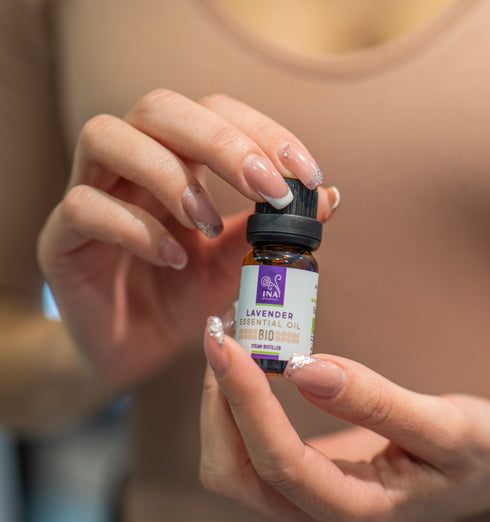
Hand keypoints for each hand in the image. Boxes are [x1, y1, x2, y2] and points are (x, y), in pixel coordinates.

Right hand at [37, 91, 337, 388]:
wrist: (134, 348)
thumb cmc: (184, 297)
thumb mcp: (233, 264)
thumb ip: (268, 230)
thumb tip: (330, 198)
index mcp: (175, 160)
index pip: (214, 112)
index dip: (262, 131)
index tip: (305, 175)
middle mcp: (130, 165)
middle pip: (159, 108)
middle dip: (219, 141)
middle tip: (265, 187)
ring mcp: (90, 193)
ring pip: (106, 136)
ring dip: (171, 175)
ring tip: (208, 223)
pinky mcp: (62, 236)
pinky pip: (85, 206)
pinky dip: (136, 228)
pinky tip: (174, 258)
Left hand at [200, 320, 489, 521]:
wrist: (479, 466)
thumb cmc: (474, 453)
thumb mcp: (446, 426)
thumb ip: (375, 401)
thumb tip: (303, 367)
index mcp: (355, 511)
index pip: (279, 463)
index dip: (246, 401)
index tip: (229, 342)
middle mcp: (314, 512)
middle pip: (234, 469)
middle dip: (219, 397)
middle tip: (222, 330)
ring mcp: (300, 495)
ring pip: (228, 459)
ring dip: (219, 397)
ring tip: (231, 336)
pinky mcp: (296, 472)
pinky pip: (243, 442)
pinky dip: (233, 399)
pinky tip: (244, 360)